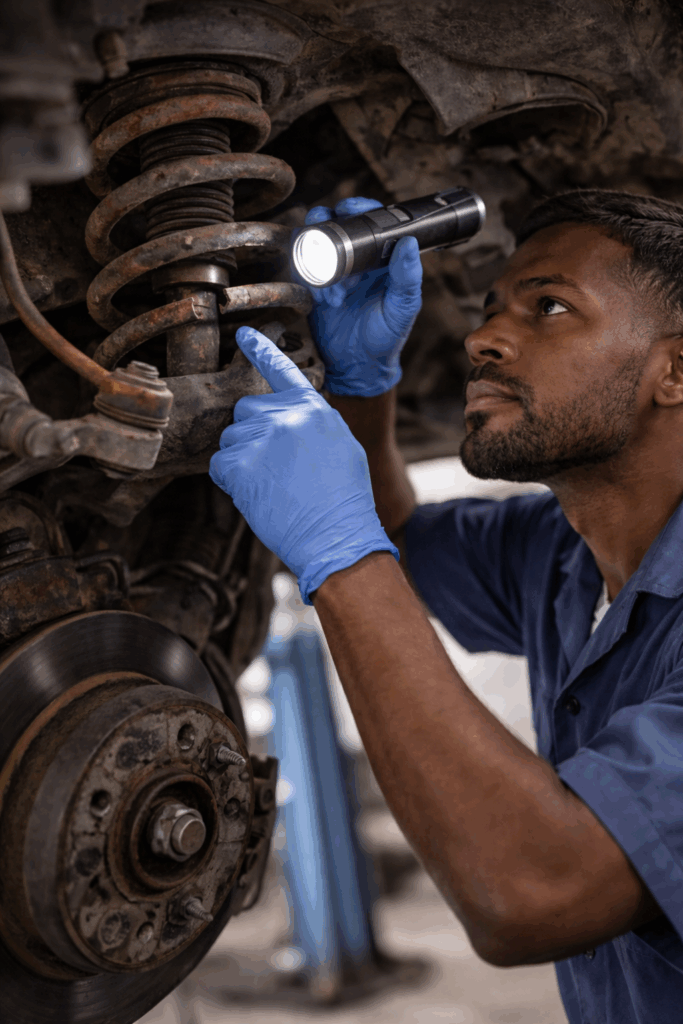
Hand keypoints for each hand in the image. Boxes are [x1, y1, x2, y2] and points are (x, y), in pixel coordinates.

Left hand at [209, 326, 398, 603]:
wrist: (337, 536)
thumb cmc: (343, 501)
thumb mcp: (342, 448)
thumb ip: (313, 425)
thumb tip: (292, 421)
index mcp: (314, 410)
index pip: (282, 371)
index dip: (261, 350)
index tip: (243, 334)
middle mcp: (286, 417)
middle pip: (245, 410)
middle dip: (252, 434)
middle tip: (272, 465)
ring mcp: (262, 440)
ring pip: (231, 439)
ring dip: (242, 460)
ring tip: (272, 485)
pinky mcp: (242, 466)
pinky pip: (220, 464)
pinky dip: (231, 480)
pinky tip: (256, 493)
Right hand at [305, 196, 422, 397]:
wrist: (357, 367)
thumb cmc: (386, 338)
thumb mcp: (402, 308)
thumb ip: (407, 277)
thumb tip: (409, 243)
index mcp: (382, 258)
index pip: (371, 219)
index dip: (359, 207)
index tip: (350, 208)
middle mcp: (357, 259)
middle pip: (337, 223)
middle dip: (328, 225)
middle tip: (328, 236)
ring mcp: (333, 271)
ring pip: (316, 242)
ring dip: (319, 257)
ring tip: (334, 288)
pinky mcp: (313, 286)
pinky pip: (302, 268)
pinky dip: (308, 278)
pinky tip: (324, 299)